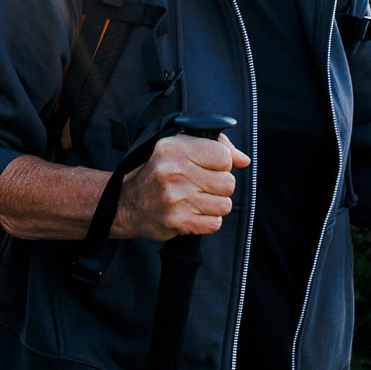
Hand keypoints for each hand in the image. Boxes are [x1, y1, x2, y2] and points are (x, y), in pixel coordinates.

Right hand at [112, 134, 248, 240]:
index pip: (223, 156)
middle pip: (228, 183)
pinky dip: (207, 221)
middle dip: (219, 187)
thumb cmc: (157, 173)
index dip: (222, 164)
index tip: (208, 168)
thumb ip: (215, 146)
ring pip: (225, 205)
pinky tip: (192, 213)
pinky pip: (214, 223)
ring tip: (195, 201)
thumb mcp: (178, 148)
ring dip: (214, 205)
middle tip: (201, 187)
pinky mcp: (177, 221)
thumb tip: (244, 160)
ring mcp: (175, 198)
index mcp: (174, 148)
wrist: (126, 204)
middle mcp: (174, 171)